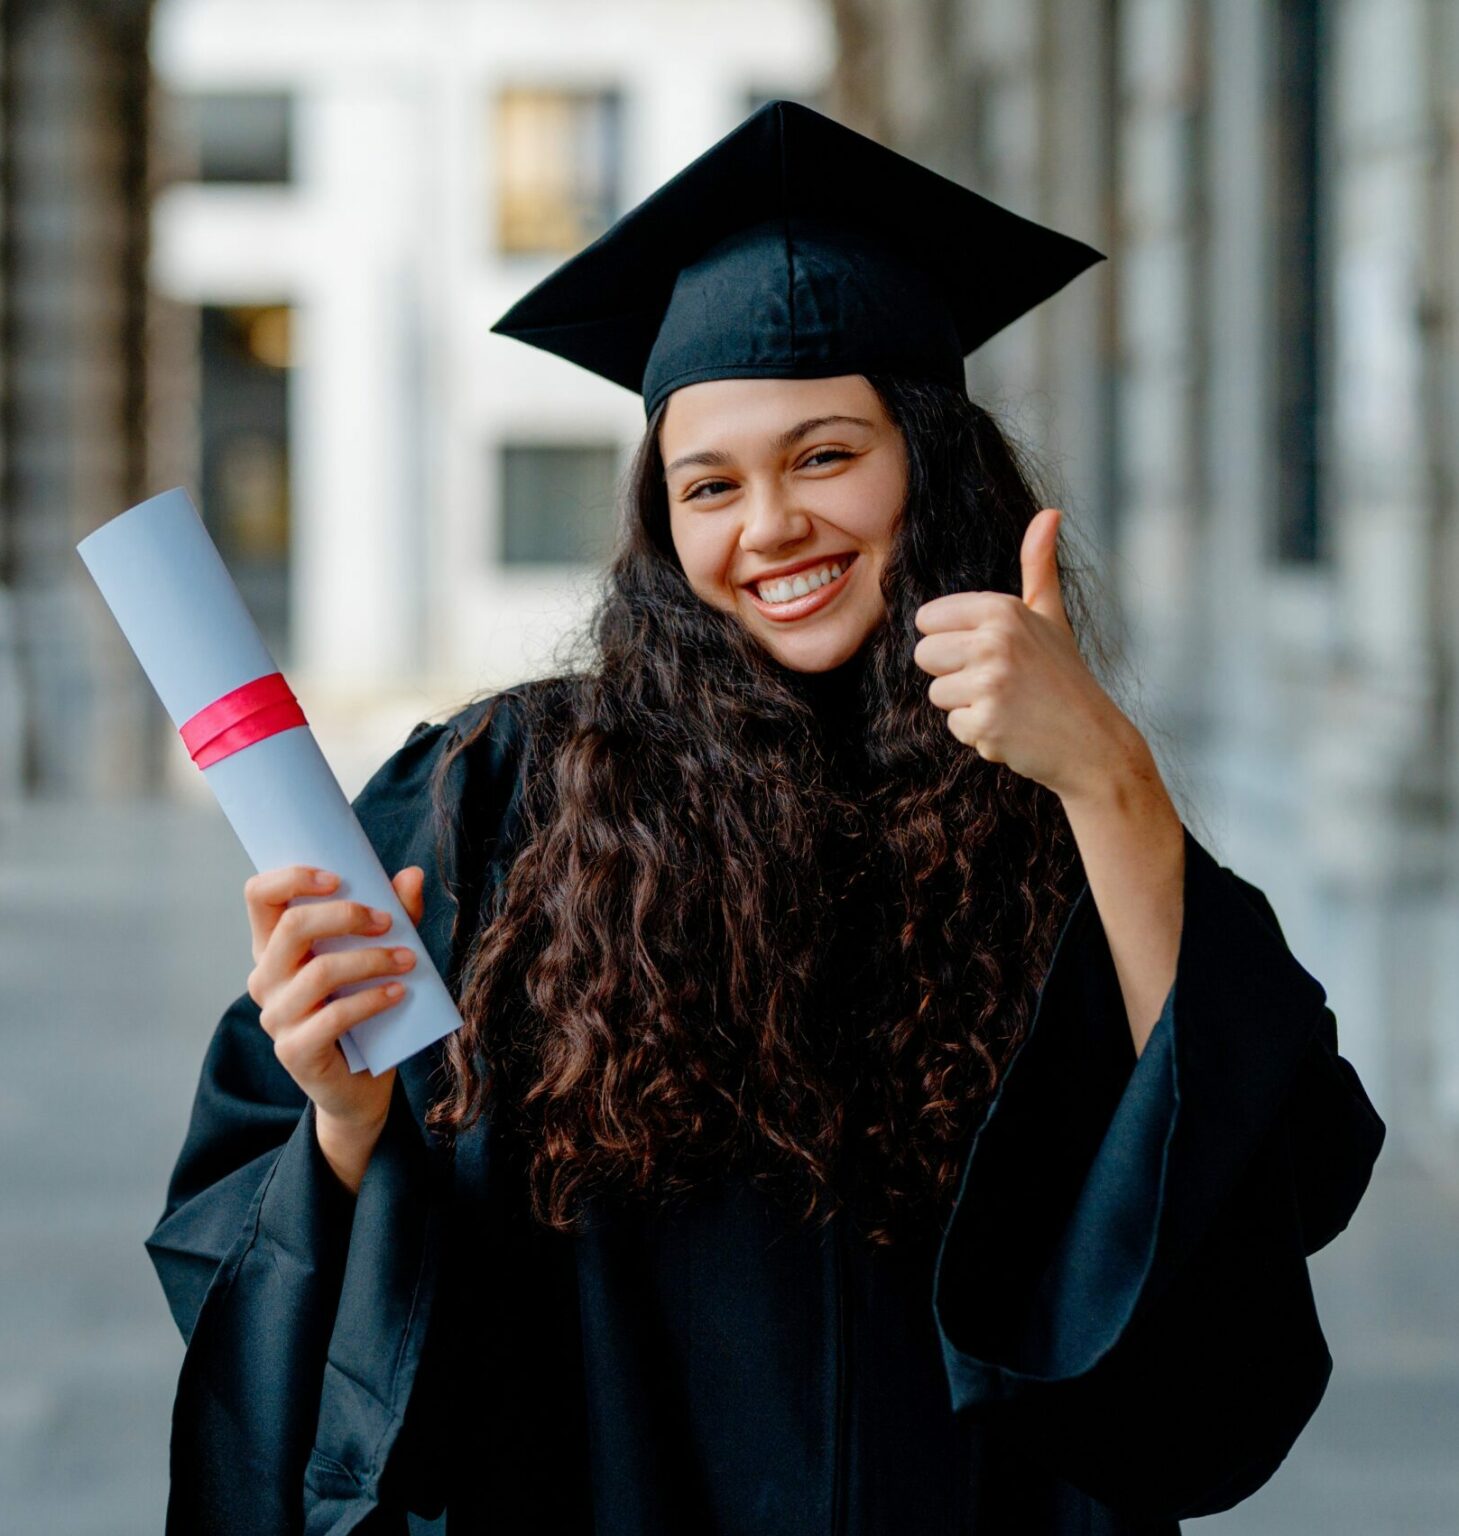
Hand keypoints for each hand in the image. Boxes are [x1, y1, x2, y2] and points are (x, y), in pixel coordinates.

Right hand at [243, 864, 426, 1135]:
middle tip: (388, 922)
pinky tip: (398, 992)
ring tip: (409, 960)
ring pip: (319, 972)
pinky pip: (333, 1018)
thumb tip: (412, 875)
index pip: (259, 896)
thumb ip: (393, 914)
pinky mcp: (293, 1051)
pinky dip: (371, 1000)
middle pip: (292, 927)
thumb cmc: (366, 1007)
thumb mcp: (379, 954)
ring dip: (371, 960)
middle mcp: (265, 978)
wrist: (362, 1083)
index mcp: (275, 946)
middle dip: (346, 916)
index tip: (339, 878)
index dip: (292, 877)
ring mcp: (275, 1016)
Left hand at [912, 507, 1145, 800]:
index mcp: (1001, 609)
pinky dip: (979, 733)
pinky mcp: (986, 722)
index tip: (988, 651)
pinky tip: (1011, 728)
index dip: (951, 640)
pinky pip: (954, 726)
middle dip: (954, 674)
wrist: (1094, 741)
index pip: (927, 620)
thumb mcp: (1051, 616)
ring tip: (1008, 704)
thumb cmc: (1065, 676)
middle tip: (1000, 681)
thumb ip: (1039, 567)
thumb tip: (1050, 512)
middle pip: (925, 656)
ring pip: (937, 693)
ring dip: (967, 704)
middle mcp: (994, 640)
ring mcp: (990, 682)